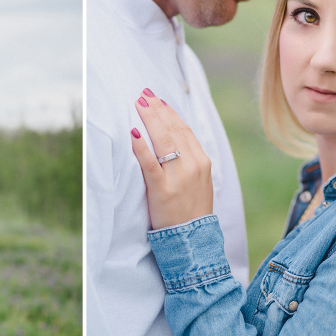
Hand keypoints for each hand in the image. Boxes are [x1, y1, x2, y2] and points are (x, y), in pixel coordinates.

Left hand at [130, 89, 212, 229]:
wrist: (194, 241)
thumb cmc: (192, 211)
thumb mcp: (199, 182)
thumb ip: (189, 162)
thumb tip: (175, 143)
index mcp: (202, 162)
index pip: (185, 130)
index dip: (170, 113)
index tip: (158, 100)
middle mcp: (193, 166)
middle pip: (173, 131)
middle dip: (158, 110)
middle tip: (144, 95)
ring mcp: (179, 177)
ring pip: (164, 141)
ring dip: (150, 120)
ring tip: (138, 105)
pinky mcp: (163, 190)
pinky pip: (150, 164)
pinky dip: (141, 147)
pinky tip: (133, 134)